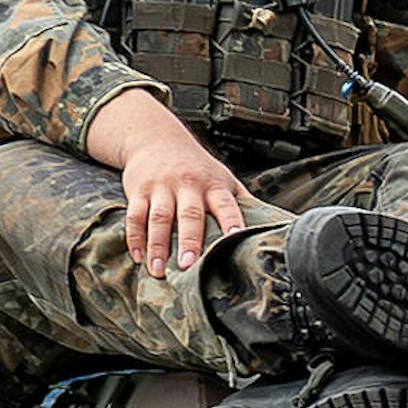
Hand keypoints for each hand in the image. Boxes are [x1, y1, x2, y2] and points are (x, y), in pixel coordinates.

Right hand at [88, 89, 250, 276]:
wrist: (157, 137)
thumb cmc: (197, 166)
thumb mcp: (223, 177)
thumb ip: (241, 201)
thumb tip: (272, 227)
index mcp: (214, 185)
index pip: (226, 205)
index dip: (232, 221)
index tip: (235, 239)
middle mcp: (188, 185)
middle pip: (189, 214)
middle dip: (189, 239)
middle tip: (188, 265)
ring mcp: (162, 187)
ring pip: (159, 218)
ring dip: (158, 246)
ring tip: (159, 270)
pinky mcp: (139, 190)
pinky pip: (135, 215)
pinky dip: (135, 238)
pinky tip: (138, 257)